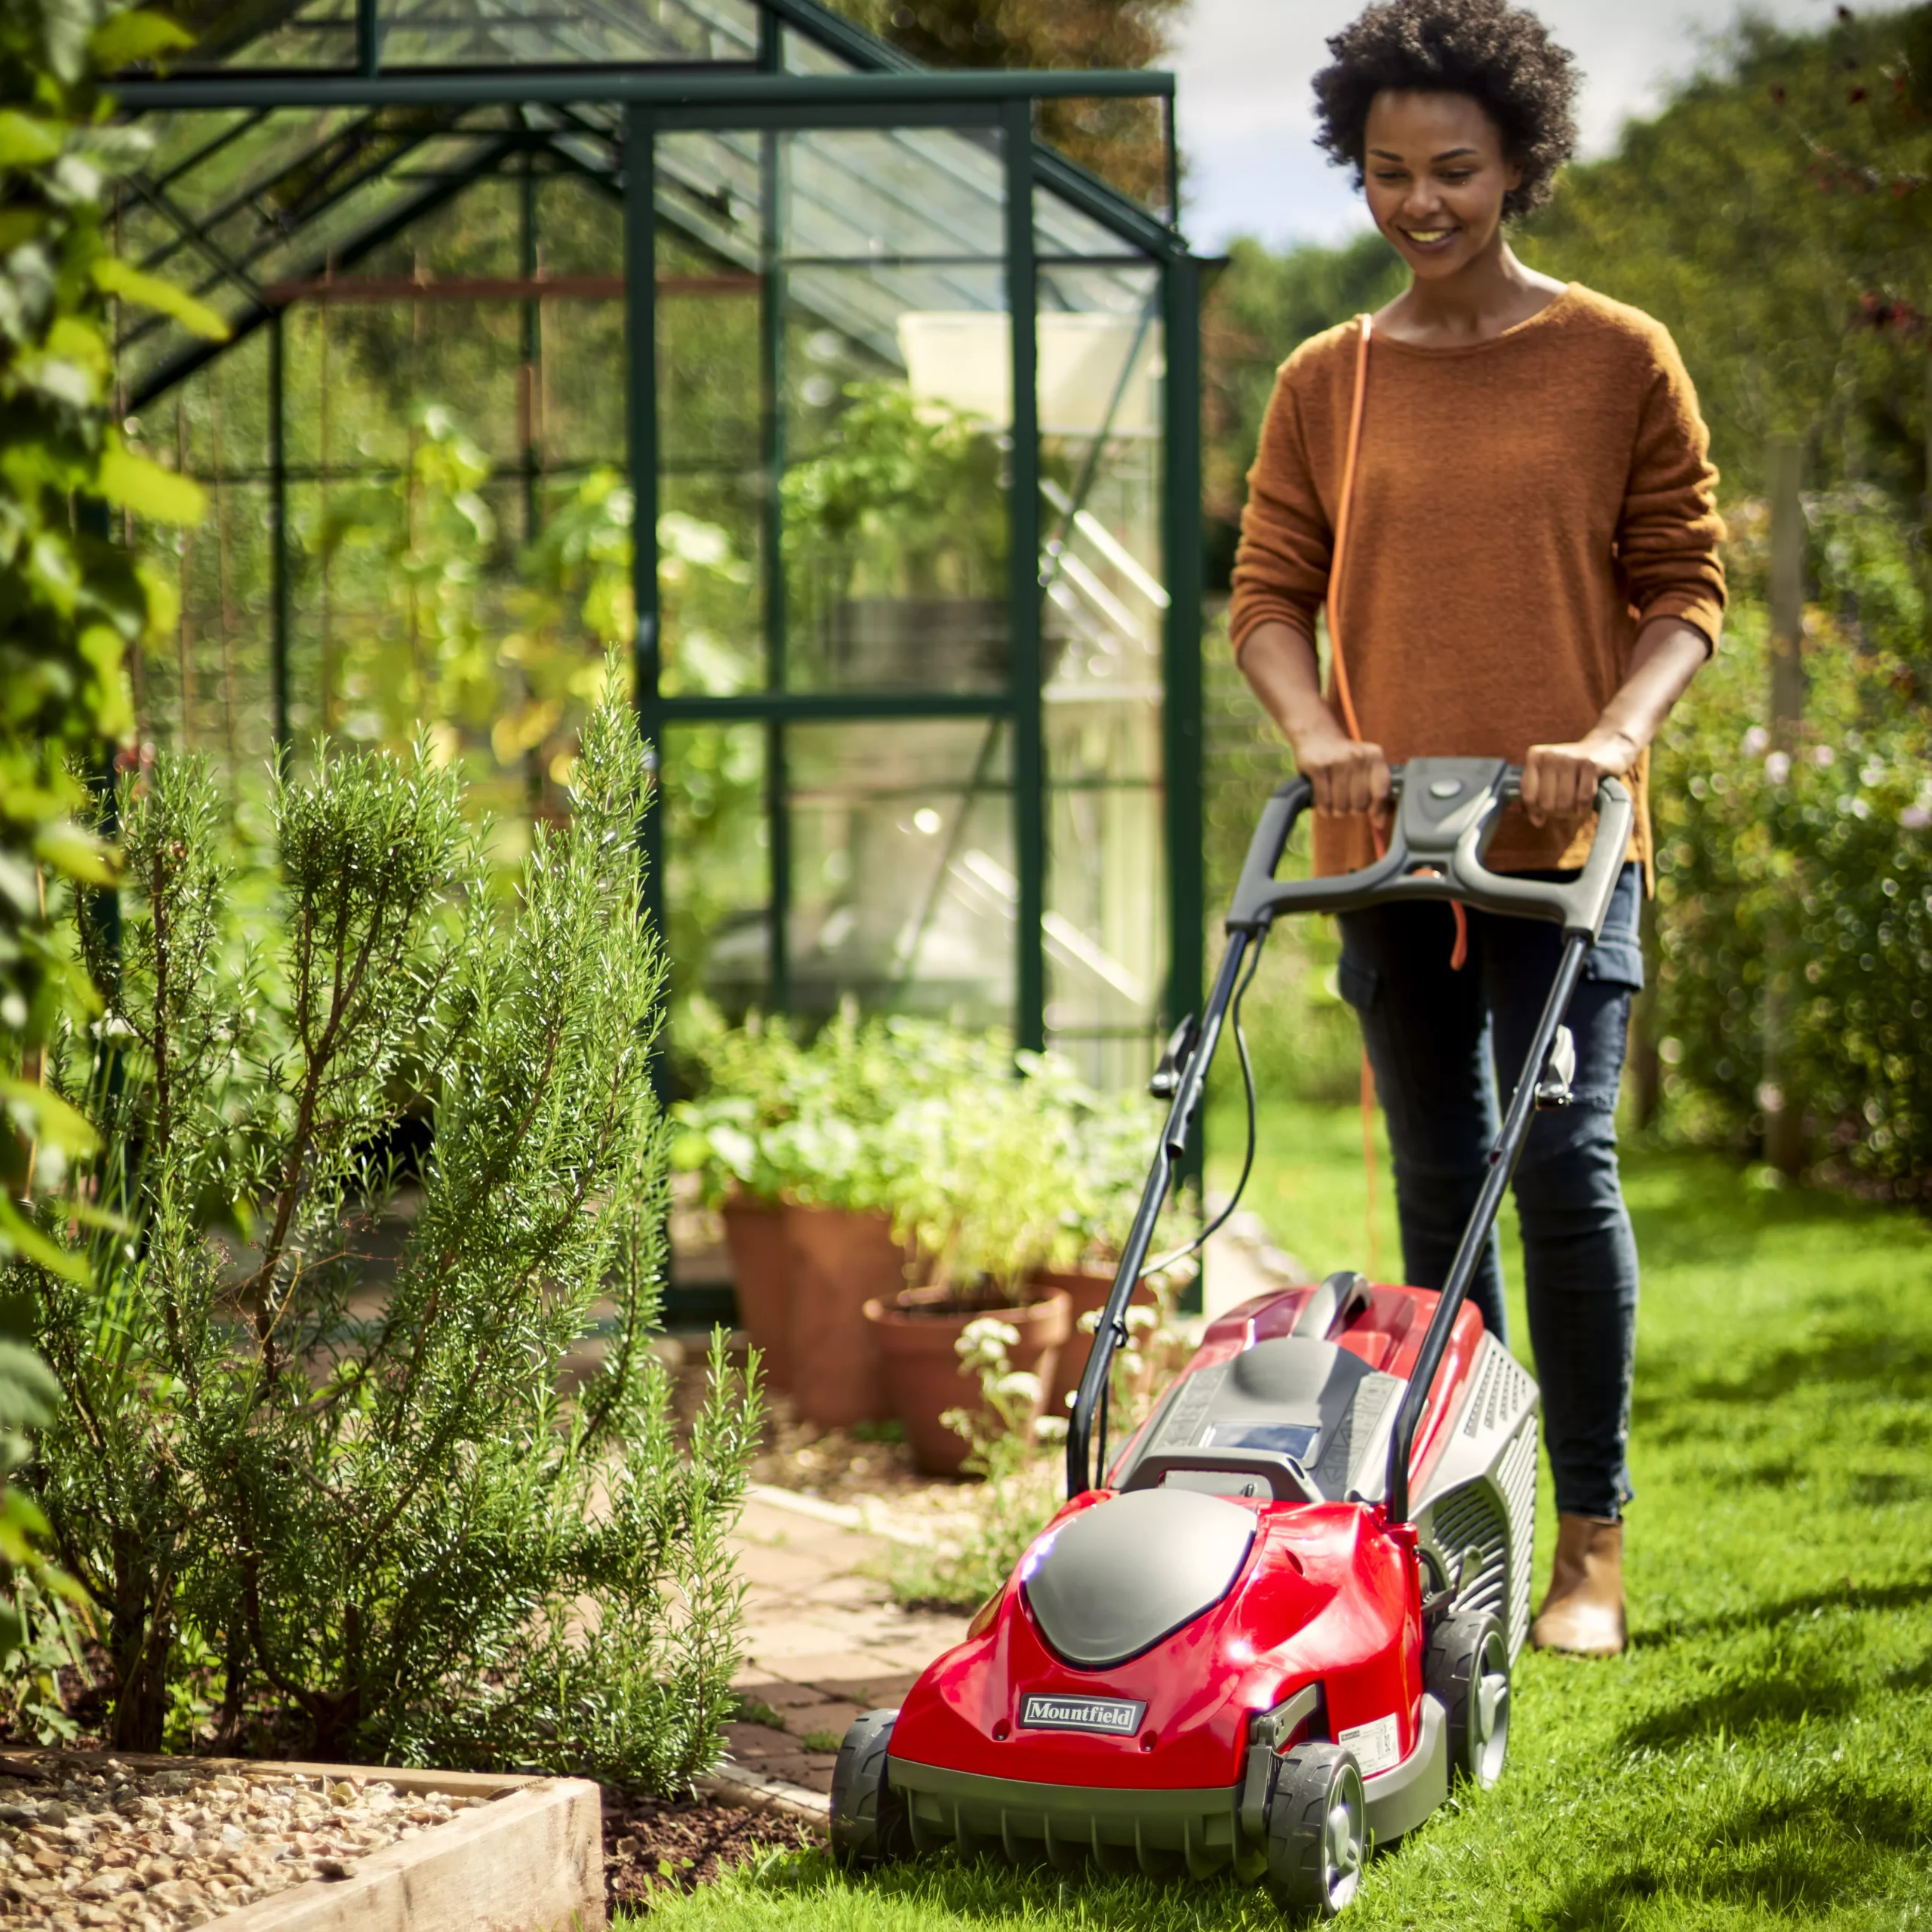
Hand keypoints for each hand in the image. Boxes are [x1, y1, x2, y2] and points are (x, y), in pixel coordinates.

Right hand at [1293, 723, 1391, 817]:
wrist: (1317, 736)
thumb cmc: (1344, 758)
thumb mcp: (1365, 767)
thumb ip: (1376, 792)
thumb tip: (1379, 823)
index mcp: (1375, 755)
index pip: (1381, 791)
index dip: (1377, 809)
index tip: (1373, 816)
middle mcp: (1357, 757)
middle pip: (1360, 802)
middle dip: (1353, 809)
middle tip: (1348, 804)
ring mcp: (1336, 761)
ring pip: (1341, 804)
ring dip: (1337, 810)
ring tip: (1335, 804)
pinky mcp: (1317, 766)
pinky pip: (1324, 799)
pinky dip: (1323, 808)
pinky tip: (1324, 807)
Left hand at [1519, 732, 1633, 826]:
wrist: (1607, 746)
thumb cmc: (1573, 768)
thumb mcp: (1549, 776)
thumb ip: (1536, 797)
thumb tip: (1537, 822)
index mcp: (1535, 756)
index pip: (1528, 796)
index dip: (1536, 811)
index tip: (1544, 814)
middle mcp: (1550, 755)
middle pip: (1546, 803)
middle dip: (1556, 812)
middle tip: (1565, 809)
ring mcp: (1570, 758)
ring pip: (1564, 802)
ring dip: (1571, 811)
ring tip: (1574, 806)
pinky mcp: (1591, 764)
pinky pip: (1583, 798)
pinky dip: (1584, 806)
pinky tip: (1585, 803)